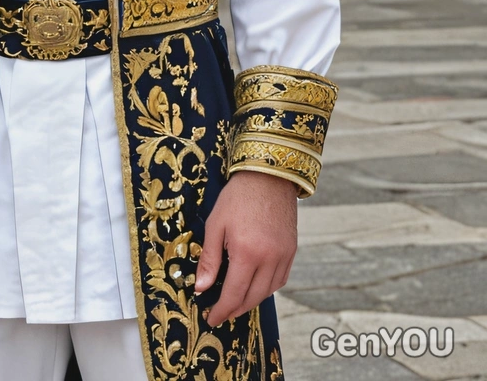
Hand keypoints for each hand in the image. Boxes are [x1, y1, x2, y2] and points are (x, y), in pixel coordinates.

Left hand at [195, 171, 297, 325]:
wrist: (267, 175)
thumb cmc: (237, 197)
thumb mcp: (215, 224)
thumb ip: (209, 259)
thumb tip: (202, 288)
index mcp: (247, 252)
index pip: (234, 294)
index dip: (222, 310)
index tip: (211, 318)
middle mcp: (269, 258)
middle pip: (252, 297)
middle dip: (235, 309)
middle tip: (222, 313)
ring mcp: (283, 255)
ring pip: (268, 291)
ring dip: (251, 301)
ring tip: (236, 302)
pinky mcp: (291, 250)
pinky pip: (281, 279)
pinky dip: (267, 288)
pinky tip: (256, 286)